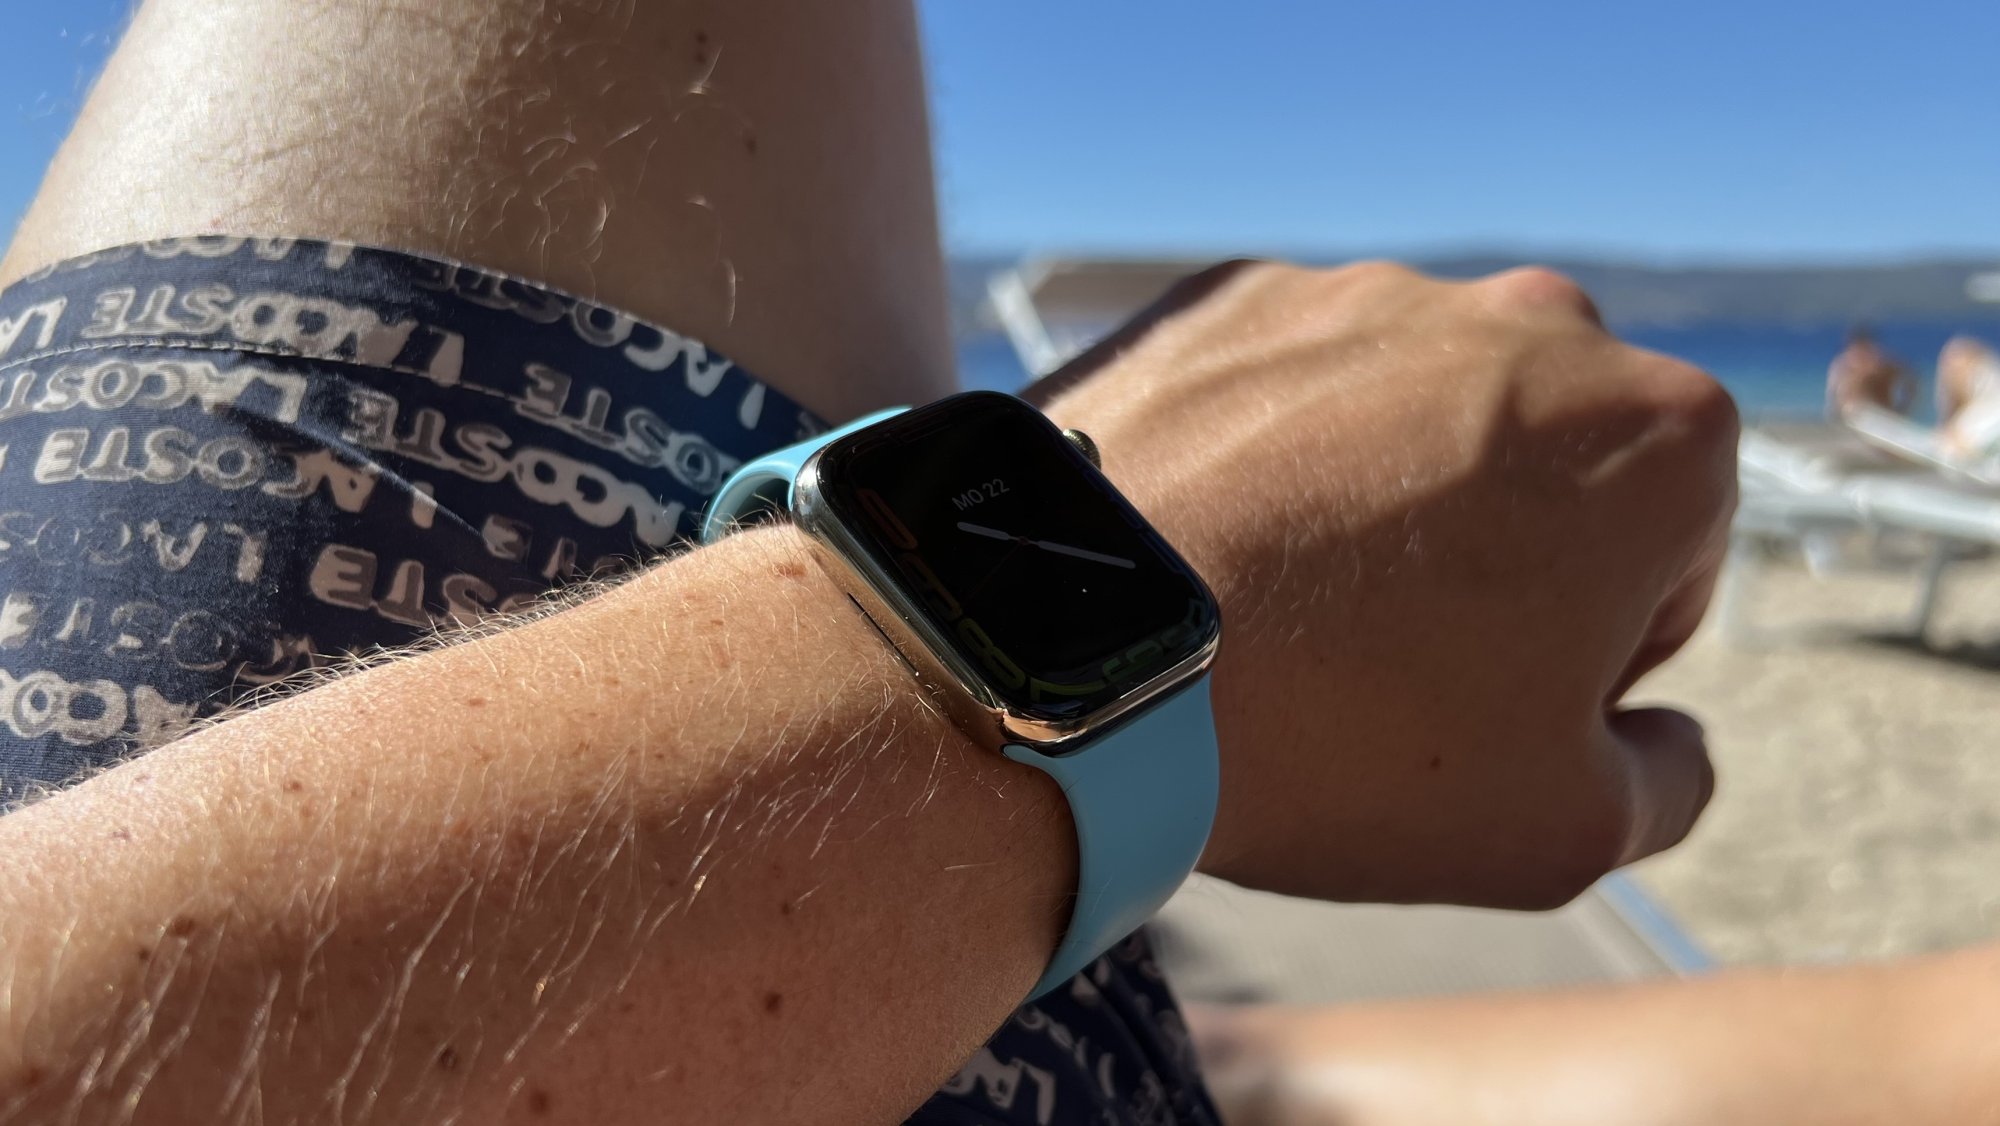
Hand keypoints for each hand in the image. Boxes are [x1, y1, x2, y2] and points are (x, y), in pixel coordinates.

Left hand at [1031, 261, 1736, 907]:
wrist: (1085, 651)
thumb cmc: (1345, 741)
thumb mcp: (1562, 826)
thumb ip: (1667, 778)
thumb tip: (1668, 735)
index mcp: (1658, 431)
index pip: (1667, 563)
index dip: (1585, 657)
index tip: (1478, 701)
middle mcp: (1531, 321)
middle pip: (1546, 472)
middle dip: (1497, 560)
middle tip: (1382, 665)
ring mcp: (1369, 292)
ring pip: (1413, 421)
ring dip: (1379, 505)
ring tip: (1282, 612)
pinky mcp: (1235, 295)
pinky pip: (1287, 391)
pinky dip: (1269, 460)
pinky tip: (1213, 549)